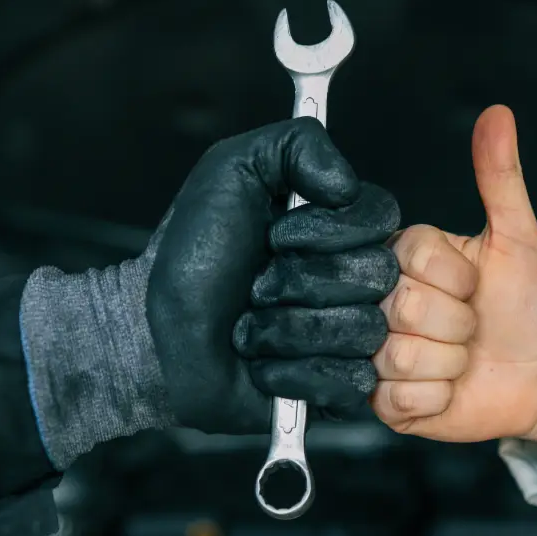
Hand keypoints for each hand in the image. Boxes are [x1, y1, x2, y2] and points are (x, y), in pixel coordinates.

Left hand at [22, 118, 399, 468]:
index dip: (327, 228)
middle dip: (298, 279)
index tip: (274, 233)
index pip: (382, 217)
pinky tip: (260, 364)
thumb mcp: (233, 169)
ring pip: (361, 330)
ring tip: (250, 326)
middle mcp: (358, 281)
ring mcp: (353, 339)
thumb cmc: (196, 252)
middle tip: (255, 286)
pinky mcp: (338, 392)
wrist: (155, 330)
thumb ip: (298, 143)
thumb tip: (348, 184)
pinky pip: (348, 380)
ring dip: (287, 328)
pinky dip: (290, 371)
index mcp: (346, 229)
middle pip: (376, 276)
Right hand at [370, 105, 536, 452]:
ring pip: (399, 356)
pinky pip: (398, 397)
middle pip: (403, 308)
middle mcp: (381, 301)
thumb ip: (501, 177)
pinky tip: (448, 388)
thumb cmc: (526, 304)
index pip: (411, 259)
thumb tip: (498, 115)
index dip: (454, 279)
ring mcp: (376, 352)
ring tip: (461, 356)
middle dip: (456, 323)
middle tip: (471, 324)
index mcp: (404, 257)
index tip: (473, 286)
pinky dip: (436, 398)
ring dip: (448, 362)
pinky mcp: (381, 400)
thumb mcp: (518, 238)